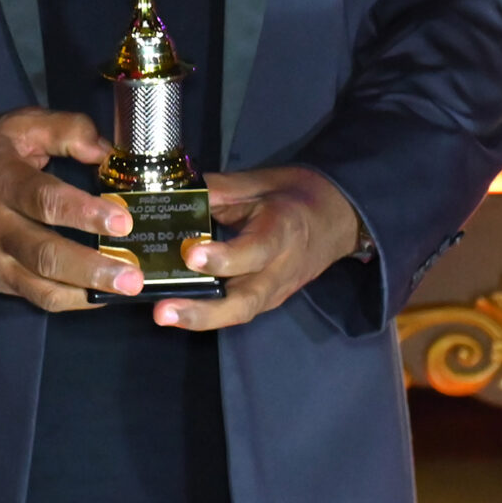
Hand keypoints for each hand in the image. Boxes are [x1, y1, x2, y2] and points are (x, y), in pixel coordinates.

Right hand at [0, 109, 144, 309]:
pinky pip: (34, 297)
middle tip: (133, 276)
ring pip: (40, 287)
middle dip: (92, 269)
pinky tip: (100, 295)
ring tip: (125, 292)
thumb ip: (68, 130)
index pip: (45, 201)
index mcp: (1, 180)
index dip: (85, 213)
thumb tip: (107, 155)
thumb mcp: (20, 126)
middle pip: (45, 255)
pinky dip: (70, 300)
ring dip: (86, 293)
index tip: (122, 221)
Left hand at [153, 165, 360, 330]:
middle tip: (163, 311)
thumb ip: (218, 189)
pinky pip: (237, 311)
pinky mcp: (268, 300)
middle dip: (203, 311)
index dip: (223, 258)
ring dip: (201, 319)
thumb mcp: (260, 183)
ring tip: (165, 315)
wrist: (337, 216)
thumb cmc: (295, 195)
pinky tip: (178, 311)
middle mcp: (280, 270)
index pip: (255, 251)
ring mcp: (276, 291)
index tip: (191, 254)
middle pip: (245, 302)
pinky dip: (208, 315)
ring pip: (240, 313)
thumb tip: (174, 190)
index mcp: (282, 231)